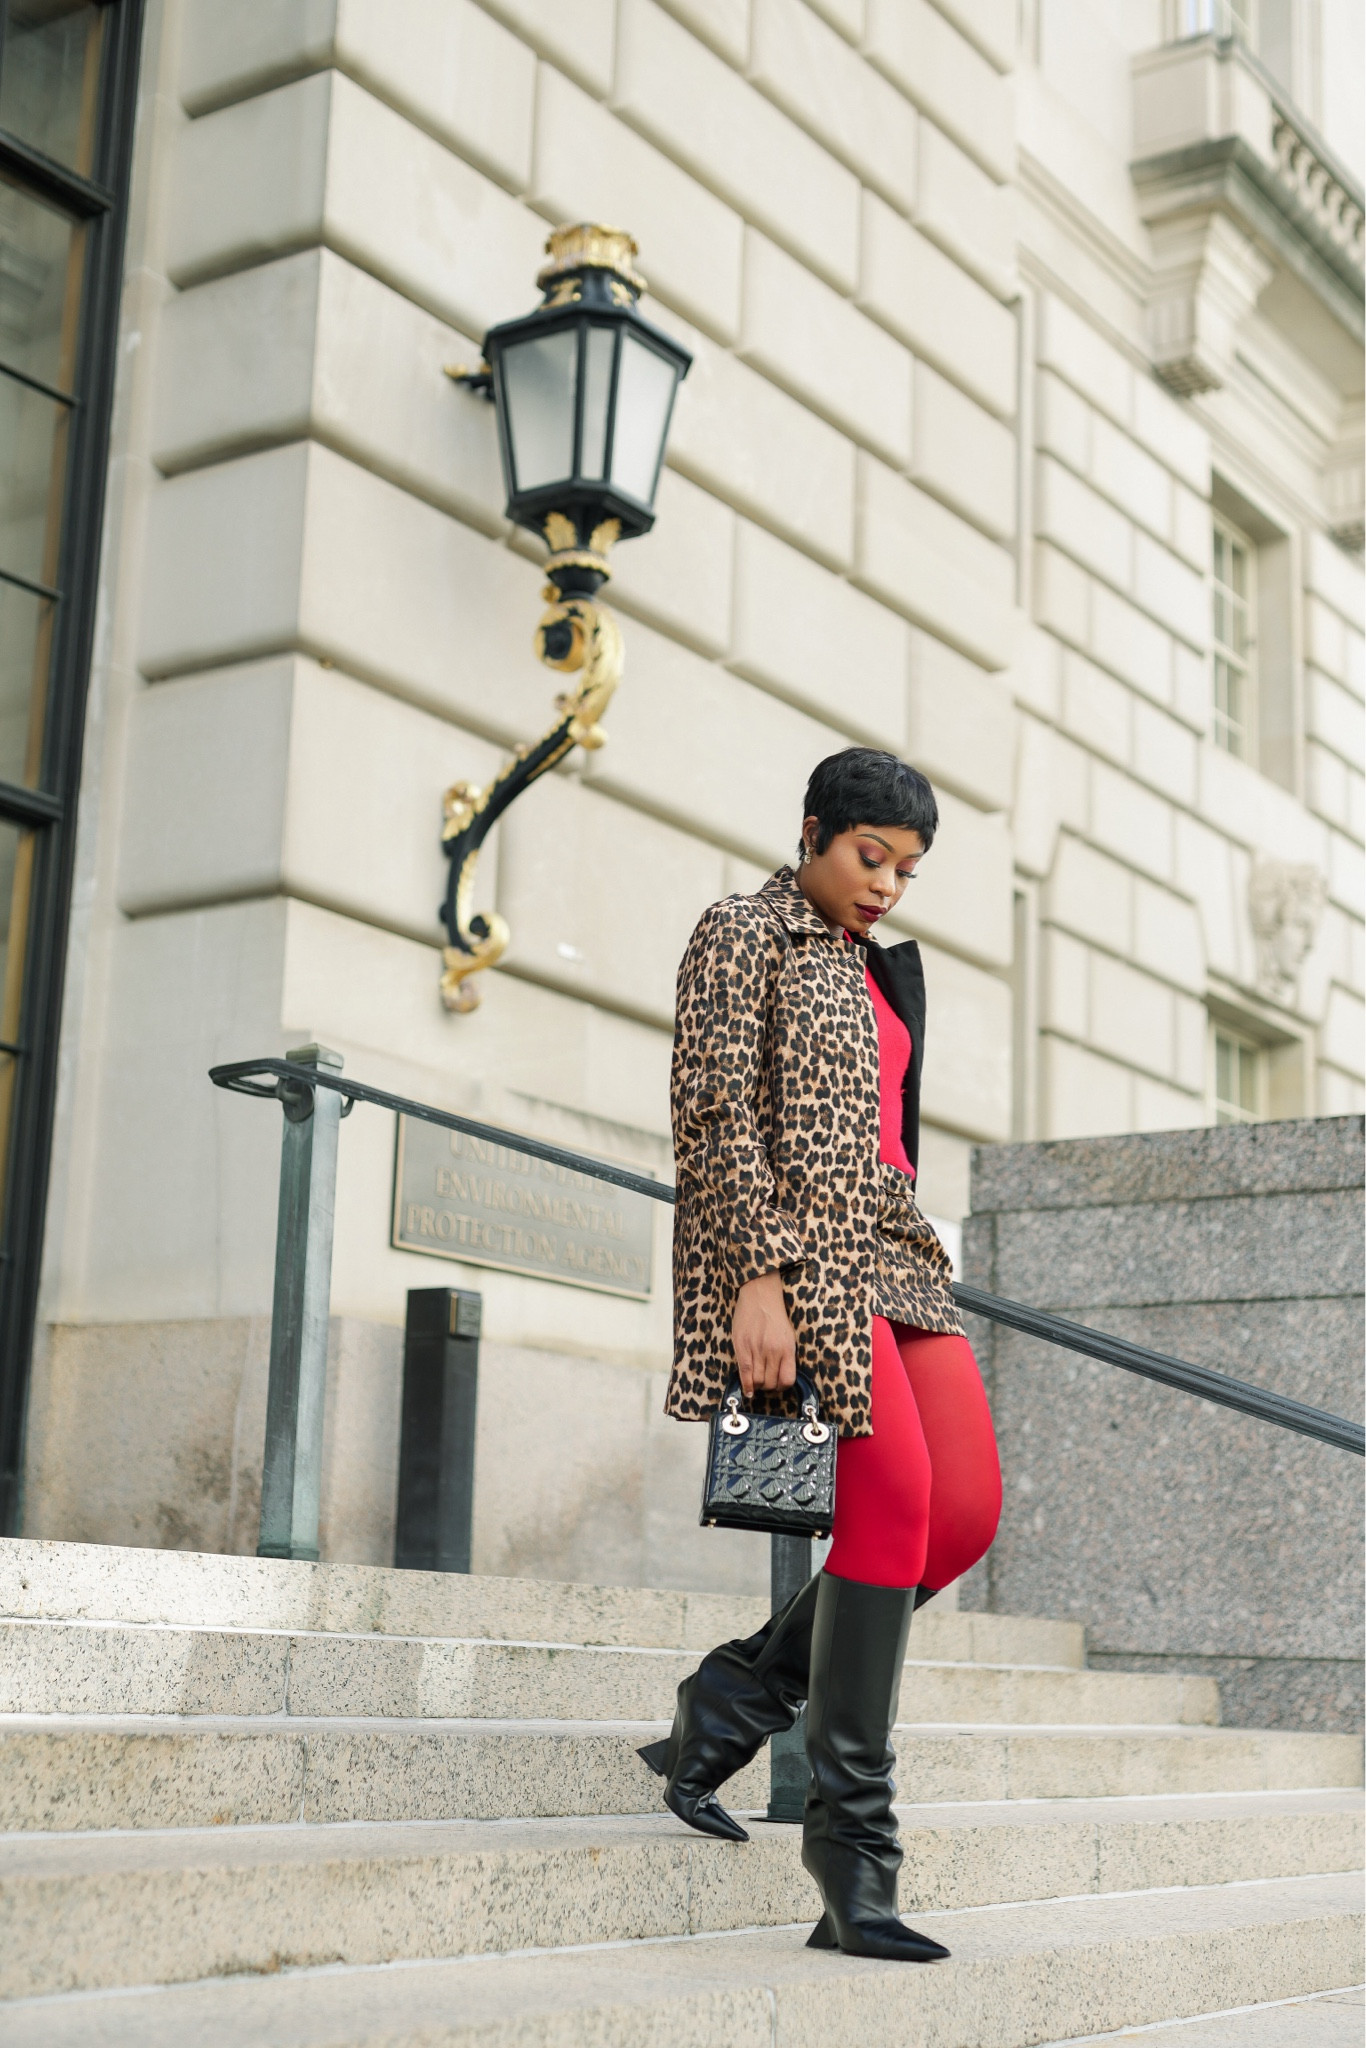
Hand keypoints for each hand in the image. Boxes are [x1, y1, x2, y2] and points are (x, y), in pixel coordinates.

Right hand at [731, 1270, 796, 1396]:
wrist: (760, 1296)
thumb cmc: (774, 1316)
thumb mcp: (788, 1336)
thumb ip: (786, 1356)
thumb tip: (781, 1377)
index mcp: (787, 1348)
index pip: (787, 1379)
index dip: (782, 1387)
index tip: (778, 1386)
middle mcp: (773, 1351)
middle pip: (771, 1382)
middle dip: (768, 1387)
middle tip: (765, 1383)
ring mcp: (757, 1349)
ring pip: (757, 1380)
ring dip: (757, 1386)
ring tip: (756, 1383)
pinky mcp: (742, 1347)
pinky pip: (744, 1373)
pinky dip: (746, 1385)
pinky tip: (748, 1390)